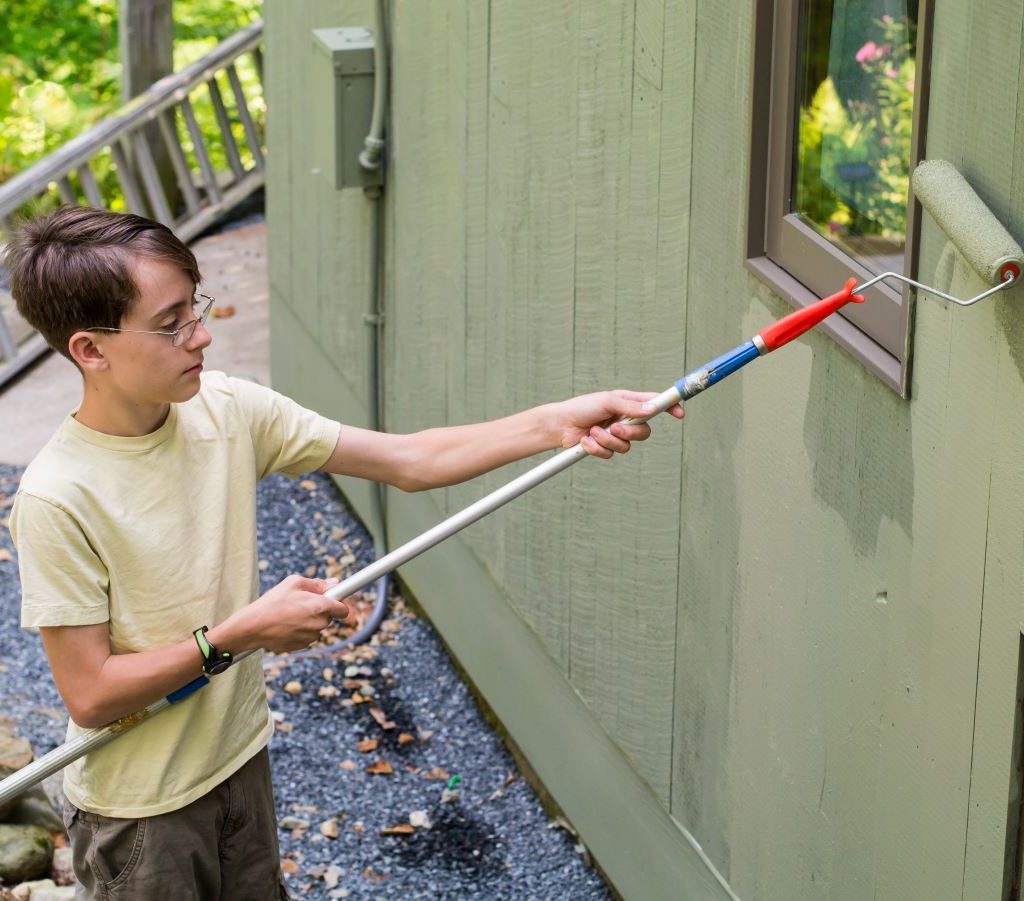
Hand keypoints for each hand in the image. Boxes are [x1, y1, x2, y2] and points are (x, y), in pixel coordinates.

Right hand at [219, 575, 352, 653]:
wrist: (253, 627)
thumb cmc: (272, 602)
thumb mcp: (294, 583)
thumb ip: (318, 583)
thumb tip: (335, 583)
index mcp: (321, 607)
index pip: (344, 609)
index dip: (340, 603)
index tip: (335, 599)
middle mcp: (319, 624)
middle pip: (329, 617)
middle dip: (320, 610)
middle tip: (302, 603)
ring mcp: (311, 637)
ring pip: (317, 627)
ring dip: (309, 621)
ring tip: (290, 614)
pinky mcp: (301, 646)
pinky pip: (307, 636)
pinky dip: (300, 631)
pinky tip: (286, 625)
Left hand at [554, 390, 683, 458]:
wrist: (560, 425)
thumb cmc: (581, 407)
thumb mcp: (606, 401)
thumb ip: (630, 406)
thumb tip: (652, 410)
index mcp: (627, 403)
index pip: (654, 405)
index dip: (669, 408)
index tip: (680, 413)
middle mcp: (624, 419)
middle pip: (644, 432)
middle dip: (629, 432)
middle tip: (614, 427)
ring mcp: (616, 435)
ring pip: (626, 446)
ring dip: (607, 440)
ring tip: (592, 431)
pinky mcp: (605, 448)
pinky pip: (610, 454)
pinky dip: (597, 448)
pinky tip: (586, 441)